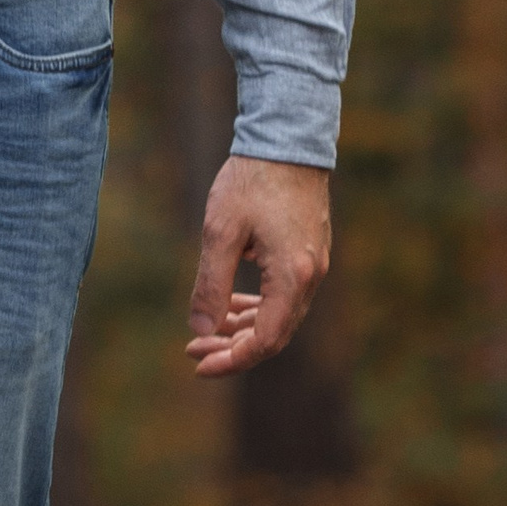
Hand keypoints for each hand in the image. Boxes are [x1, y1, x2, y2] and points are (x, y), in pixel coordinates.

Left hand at [186, 156, 330, 377]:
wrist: (287, 140)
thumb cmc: (251, 182)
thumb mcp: (219, 235)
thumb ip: (210, 287)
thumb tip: (201, 330)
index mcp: (292, 276)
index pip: (265, 339)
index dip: (231, 360)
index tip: (198, 365)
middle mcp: (311, 275)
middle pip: (274, 334)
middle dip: (232, 350)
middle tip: (192, 351)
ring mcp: (314, 265)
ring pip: (279, 317)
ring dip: (242, 330)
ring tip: (203, 334)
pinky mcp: (308, 254)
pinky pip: (283, 297)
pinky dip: (255, 309)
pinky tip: (228, 308)